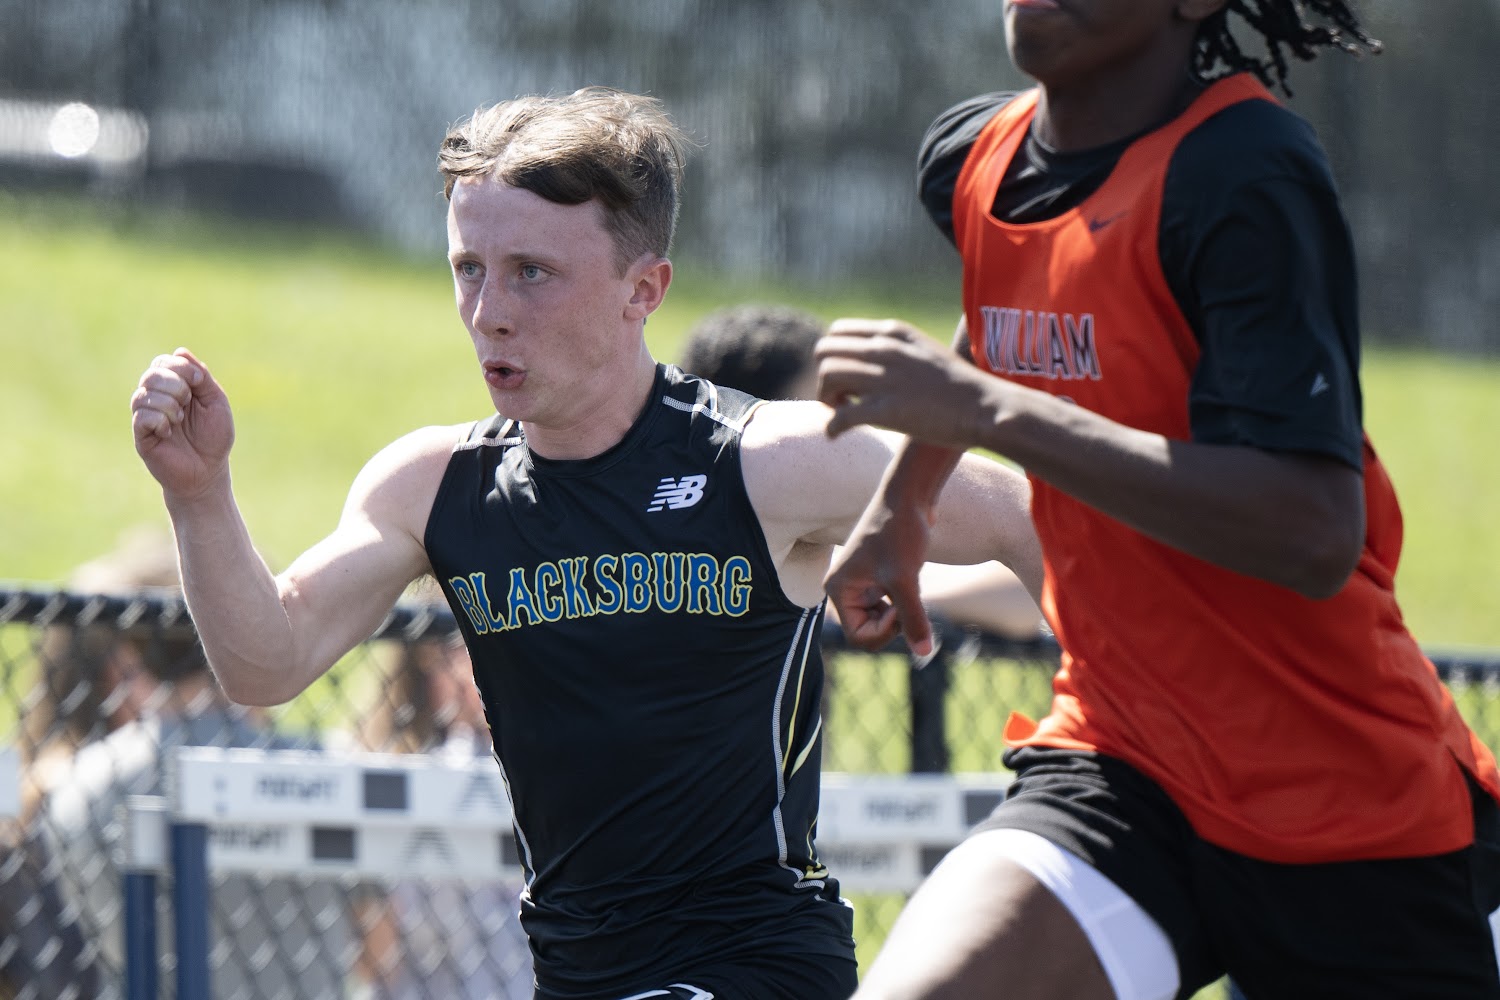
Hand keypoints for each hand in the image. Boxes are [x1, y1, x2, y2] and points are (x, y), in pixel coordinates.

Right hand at [131, 348, 235, 501]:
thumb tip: (181, 351)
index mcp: (173, 387)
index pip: (164, 362)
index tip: (198, 382)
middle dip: (176, 384)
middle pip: (151, 373)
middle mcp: (155, 398)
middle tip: (188, 402)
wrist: (209, 471)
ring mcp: (145, 416)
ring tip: (180, 420)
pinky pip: (142, 416)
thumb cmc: (214, 438)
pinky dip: (160, 420)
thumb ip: (202, 378)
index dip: (180, 367)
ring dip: (169, 404)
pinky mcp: (141, 435)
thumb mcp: (216, 403)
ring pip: (144, 393)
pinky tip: (169, 431)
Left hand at [815, 319, 995, 447]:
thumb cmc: (956, 386)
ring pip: (826, 377)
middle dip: (824, 375)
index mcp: (893, 333)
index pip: (837, 332)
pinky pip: (839, 416)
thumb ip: (895, 351)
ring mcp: (885, 379)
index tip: (845, 376)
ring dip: (825, 398)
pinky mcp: (886, 410)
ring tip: (840, 412)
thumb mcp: (923, 352)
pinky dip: (831, 427)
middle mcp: (885, 350)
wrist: (984, 407)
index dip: (833, 355)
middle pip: (824, 352)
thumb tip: (869, 364)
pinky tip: (835, 435)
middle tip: (839, 396)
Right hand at [824, 497, 936, 657]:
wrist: (910, 497)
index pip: (859, 637)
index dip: (885, 631)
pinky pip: (891, 606)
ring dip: (902, 612)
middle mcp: (845, 589)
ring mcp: (862, 584)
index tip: (903, 608)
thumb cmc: (900, 533)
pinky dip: (906, 601)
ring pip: (882, 620)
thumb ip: (913, 618)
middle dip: (894, 623)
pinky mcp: (879, 578)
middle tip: (911, 599)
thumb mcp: (905, 579)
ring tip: (911, 585)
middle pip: (870, 632)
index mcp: (838, 590)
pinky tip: (913, 579)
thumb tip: (923, 653)